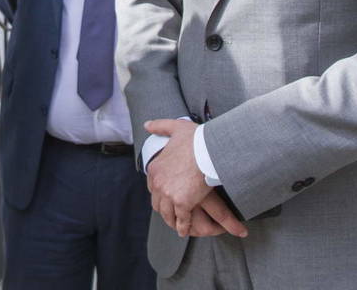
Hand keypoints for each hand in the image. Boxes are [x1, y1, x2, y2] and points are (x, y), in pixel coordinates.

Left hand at [144, 118, 245, 238]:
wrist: (209, 149)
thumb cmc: (196, 139)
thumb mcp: (175, 128)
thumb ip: (160, 126)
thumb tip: (147, 124)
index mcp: (155, 168)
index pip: (152, 186)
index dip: (159, 192)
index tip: (166, 197)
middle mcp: (158, 183)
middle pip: (157, 202)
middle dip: (164, 208)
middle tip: (171, 213)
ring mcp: (169, 194)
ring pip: (167, 213)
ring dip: (172, 220)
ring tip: (177, 225)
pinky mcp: (182, 203)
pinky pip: (181, 220)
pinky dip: (183, 227)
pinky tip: (185, 231)